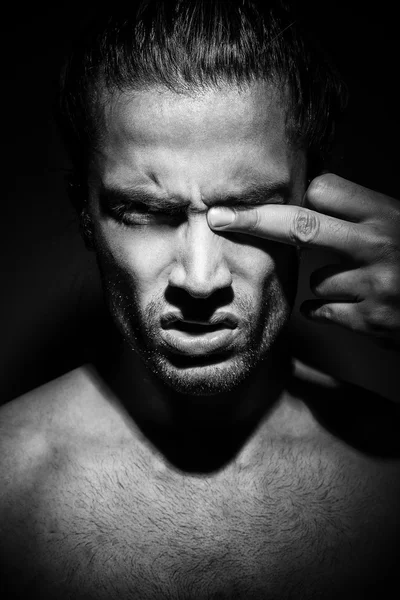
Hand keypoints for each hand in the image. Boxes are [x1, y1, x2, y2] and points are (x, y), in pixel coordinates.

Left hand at [207, 174, 399, 348]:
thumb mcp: (397, 226)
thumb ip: (360, 214)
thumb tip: (312, 196)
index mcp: (386, 214)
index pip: (325, 190)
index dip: (301, 196)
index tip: (275, 203)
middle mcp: (378, 243)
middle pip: (301, 226)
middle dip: (254, 220)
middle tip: (217, 216)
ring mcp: (372, 283)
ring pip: (315, 278)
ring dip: (323, 283)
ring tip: (358, 285)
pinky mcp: (368, 319)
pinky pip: (322, 309)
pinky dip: (324, 308)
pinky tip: (348, 307)